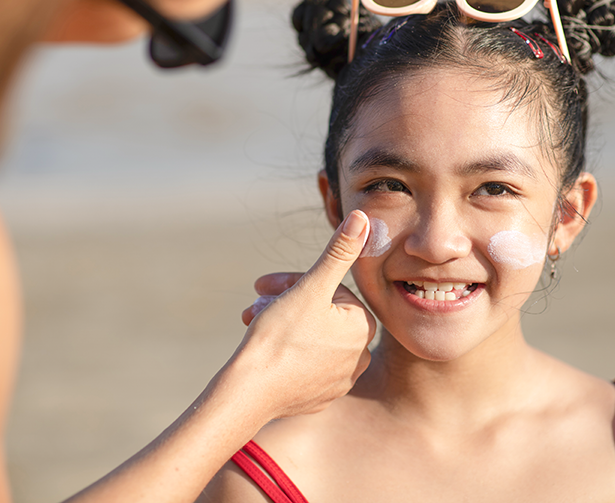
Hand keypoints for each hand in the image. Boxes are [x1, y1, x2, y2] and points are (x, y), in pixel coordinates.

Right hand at [234, 210, 376, 419]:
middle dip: (285, 302)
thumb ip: (339, 251)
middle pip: (319, 314)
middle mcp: (360, 356)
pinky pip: (304, 363)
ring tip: (253, 323)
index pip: (329, 291)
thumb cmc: (279, 337)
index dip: (295, 282)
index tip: (266, 285)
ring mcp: (340, 380)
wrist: (249, 392)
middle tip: (255, 303)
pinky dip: (286, 351)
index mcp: (363, 327)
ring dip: (281, 323)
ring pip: (310, 337)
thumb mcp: (310, 287)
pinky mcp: (320, 397)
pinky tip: (264, 351)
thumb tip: (364, 218)